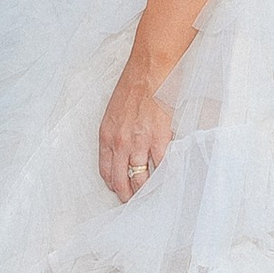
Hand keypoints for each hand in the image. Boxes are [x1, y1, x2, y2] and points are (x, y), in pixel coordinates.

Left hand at [98, 57, 174, 204]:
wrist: (149, 71)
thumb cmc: (133, 86)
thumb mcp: (114, 112)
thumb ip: (117, 132)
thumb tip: (125, 149)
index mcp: (106, 136)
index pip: (106, 171)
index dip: (113, 184)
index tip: (119, 189)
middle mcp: (120, 144)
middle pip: (121, 181)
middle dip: (127, 195)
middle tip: (133, 201)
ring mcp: (140, 144)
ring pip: (141, 179)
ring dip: (145, 190)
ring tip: (151, 196)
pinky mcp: (159, 140)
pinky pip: (161, 167)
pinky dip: (164, 176)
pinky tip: (167, 182)